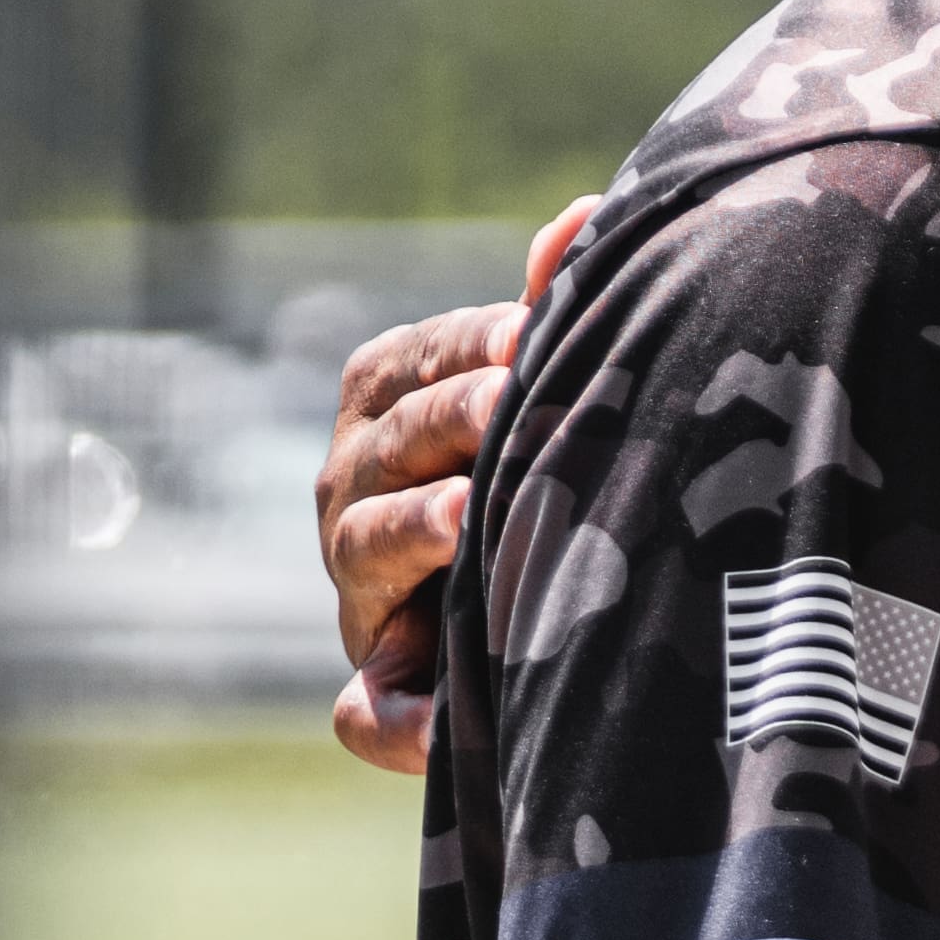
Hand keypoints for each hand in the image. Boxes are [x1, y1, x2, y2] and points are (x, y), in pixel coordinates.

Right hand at [320, 197, 596, 775]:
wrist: (552, 595)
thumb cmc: (545, 455)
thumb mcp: (541, 382)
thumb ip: (550, 306)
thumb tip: (586, 218)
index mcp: (388, 406)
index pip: (412, 361)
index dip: (468, 346)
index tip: (528, 335)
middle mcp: (353, 490)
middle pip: (388, 447)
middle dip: (449, 423)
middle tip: (511, 403)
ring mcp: (360, 590)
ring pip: (365, 551)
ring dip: (412, 535)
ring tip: (469, 520)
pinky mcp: (378, 689)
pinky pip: (366, 712)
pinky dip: (395, 721)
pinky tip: (440, 722)